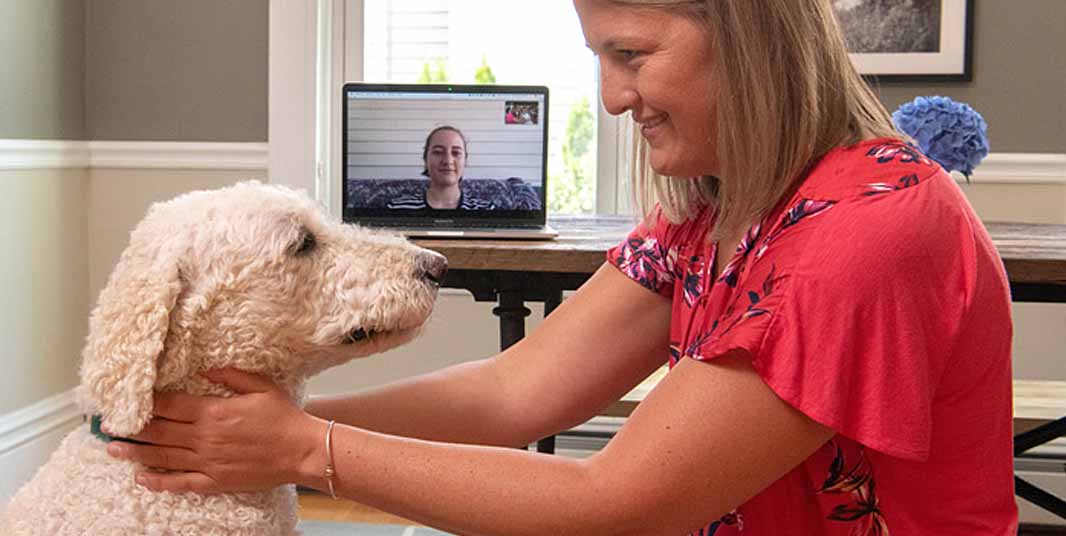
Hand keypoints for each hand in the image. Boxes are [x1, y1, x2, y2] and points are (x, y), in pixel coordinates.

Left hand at [106, 368, 323, 493]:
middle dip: (131, 428)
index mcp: (214, 411)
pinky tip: (142, 478)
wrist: (302, 450)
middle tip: (108, 426)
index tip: (128, 399)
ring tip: (113, 449)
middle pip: (159, 431)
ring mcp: (208, 461)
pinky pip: (181, 482)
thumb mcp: (261, 386)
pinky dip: (159, 482)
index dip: (147, 402)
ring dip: (136, 452)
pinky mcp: (215, 480)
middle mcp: (205, 437)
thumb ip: (231, 376)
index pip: (170, 405)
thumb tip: (207, 369)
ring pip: (163, 457)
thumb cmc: (284, 416)